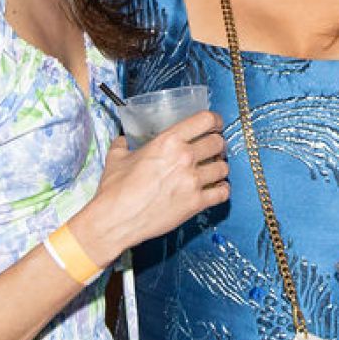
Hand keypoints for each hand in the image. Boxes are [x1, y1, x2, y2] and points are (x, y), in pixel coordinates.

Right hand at [73, 109, 229, 264]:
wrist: (116, 219)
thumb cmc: (115, 190)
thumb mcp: (116, 158)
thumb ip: (123, 145)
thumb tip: (123, 141)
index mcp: (168, 141)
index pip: (205, 120)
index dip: (215, 120)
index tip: (215, 124)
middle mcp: (184, 157)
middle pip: (218, 143)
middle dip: (218, 144)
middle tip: (213, 149)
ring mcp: (192, 181)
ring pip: (223, 167)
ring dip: (220, 167)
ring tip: (214, 169)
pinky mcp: (196, 203)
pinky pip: (222, 193)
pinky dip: (223, 189)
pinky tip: (217, 188)